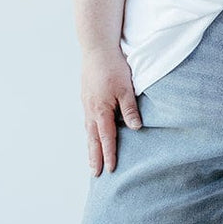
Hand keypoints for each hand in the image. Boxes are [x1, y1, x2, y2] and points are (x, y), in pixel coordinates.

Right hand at [80, 45, 142, 176]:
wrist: (96, 49)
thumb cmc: (112, 67)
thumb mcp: (126, 88)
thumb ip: (129, 109)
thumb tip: (135, 128)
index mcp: (101, 110)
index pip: (106, 138)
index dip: (109, 154)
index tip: (110, 169)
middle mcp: (91, 110)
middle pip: (93, 139)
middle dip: (95, 157)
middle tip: (95, 174)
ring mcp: (86, 104)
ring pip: (88, 131)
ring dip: (91, 146)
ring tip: (92, 160)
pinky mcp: (86, 98)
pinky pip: (87, 121)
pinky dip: (89, 133)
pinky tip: (92, 135)